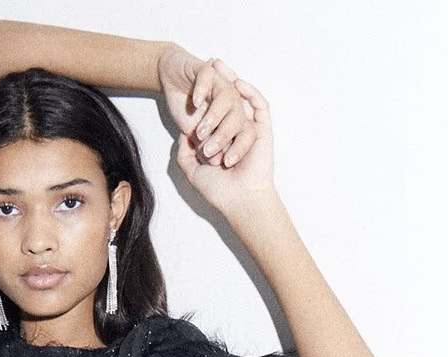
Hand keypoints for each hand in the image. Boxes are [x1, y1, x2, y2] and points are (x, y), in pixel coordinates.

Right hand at [158, 46, 255, 166]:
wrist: (170, 78)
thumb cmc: (186, 107)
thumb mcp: (197, 135)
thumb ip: (205, 146)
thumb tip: (215, 160)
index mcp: (233, 117)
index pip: (246, 132)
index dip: (239, 147)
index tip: (226, 162)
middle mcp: (231, 99)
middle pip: (238, 116)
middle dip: (224, 136)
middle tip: (208, 150)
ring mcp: (219, 83)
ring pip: (227, 98)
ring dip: (215, 117)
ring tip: (200, 131)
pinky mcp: (205, 70)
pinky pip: (208, 78)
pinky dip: (203, 90)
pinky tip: (196, 103)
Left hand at [176, 60, 274, 216]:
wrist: (239, 200)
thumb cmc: (219, 190)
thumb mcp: (193, 171)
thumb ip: (186, 154)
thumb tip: (183, 136)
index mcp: (222, 141)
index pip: (215, 114)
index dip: (207, 97)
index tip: (194, 82)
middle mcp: (237, 134)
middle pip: (229, 101)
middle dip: (220, 82)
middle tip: (208, 64)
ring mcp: (251, 132)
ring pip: (244, 100)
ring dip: (233, 81)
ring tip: (220, 66)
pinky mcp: (263, 132)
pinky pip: (260, 107)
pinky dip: (250, 94)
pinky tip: (238, 83)